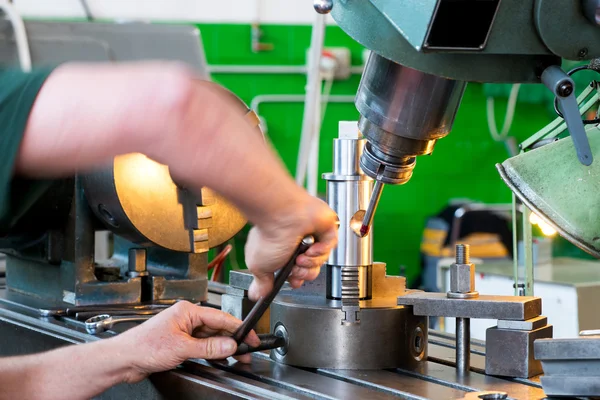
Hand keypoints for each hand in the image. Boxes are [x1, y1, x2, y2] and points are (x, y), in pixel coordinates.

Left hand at [115, 301, 259, 382]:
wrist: (124, 360)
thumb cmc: (143, 346)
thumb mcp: (182, 348)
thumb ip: (209, 347)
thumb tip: (230, 345)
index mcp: (188, 310)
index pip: (221, 316)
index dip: (239, 327)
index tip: (251, 336)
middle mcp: (187, 318)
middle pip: (217, 327)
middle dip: (233, 339)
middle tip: (247, 350)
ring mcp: (184, 330)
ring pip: (211, 337)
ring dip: (223, 347)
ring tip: (237, 356)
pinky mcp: (180, 342)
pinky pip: (202, 345)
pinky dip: (212, 352)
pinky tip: (220, 358)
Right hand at [245, 195, 337, 300]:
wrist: (281, 215)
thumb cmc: (269, 235)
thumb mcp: (259, 266)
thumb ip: (262, 282)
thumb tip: (257, 294)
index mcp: (283, 251)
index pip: (297, 272)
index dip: (297, 279)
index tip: (294, 281)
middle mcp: (299, 243)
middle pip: (311, 269)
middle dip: (304, 273)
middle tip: (296, 267)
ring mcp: (313, 235)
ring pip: (321, 260)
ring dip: (311, 262)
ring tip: (301, 256)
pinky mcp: (325, 228)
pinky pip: (330, 246)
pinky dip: (320, 250)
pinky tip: (310, 246)